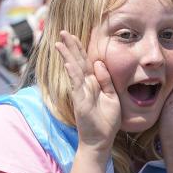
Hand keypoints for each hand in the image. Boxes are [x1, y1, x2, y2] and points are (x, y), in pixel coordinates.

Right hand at [55, 30, 120, 151]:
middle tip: (63, 32)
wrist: (101, 140)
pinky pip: (76, 84)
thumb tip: (99, 63)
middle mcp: (85, 85)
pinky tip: (68, 62)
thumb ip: (106, 80)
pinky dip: (72, 73)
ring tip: (59, 42)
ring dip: (67, 56)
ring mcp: (81, 92)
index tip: (75, 36)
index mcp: (93, 83)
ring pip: (74, 70)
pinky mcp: (80, 101)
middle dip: (70, 46)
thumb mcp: (112, 96)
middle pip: (77, 62)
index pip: (86, 62)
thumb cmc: (107, 121)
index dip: (80, 49)